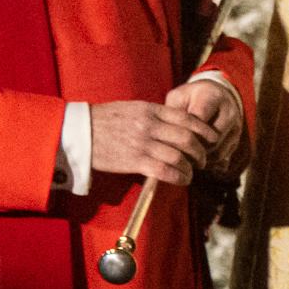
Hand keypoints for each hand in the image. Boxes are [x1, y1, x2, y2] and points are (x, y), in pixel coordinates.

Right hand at [90, 98, 209, 187]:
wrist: (76, 132)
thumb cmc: (103, 121)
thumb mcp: (131, 109)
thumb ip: (154, 114)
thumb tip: (176, 123)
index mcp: (150, 109)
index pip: (187, 118)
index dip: (204, 130)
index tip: (212, 138)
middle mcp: (150, 125)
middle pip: (188, 138)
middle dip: (201, 151)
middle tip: (202, 159)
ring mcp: (143, 143)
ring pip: (181, 156)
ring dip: (191, 167)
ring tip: (192, 172)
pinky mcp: (135, 160)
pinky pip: (166, 170)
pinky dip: (179, 176)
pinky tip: (182, 179)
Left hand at [167, 75, 247, 174]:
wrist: (216, 96)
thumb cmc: (190, 99)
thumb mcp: (178, 98)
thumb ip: (173, 113)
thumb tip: (168, 136)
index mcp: (212, 97)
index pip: (199, 119)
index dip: (183, 131)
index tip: (171, 136)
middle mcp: (229, 112)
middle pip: (210, 140)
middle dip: (192, 148)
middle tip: (176, 151)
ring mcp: (235, 128)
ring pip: (217, 152)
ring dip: (199, 158)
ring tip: (184, 156)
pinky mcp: (236, 141)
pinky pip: (223, 159)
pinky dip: (207, 163)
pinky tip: (195, 157)